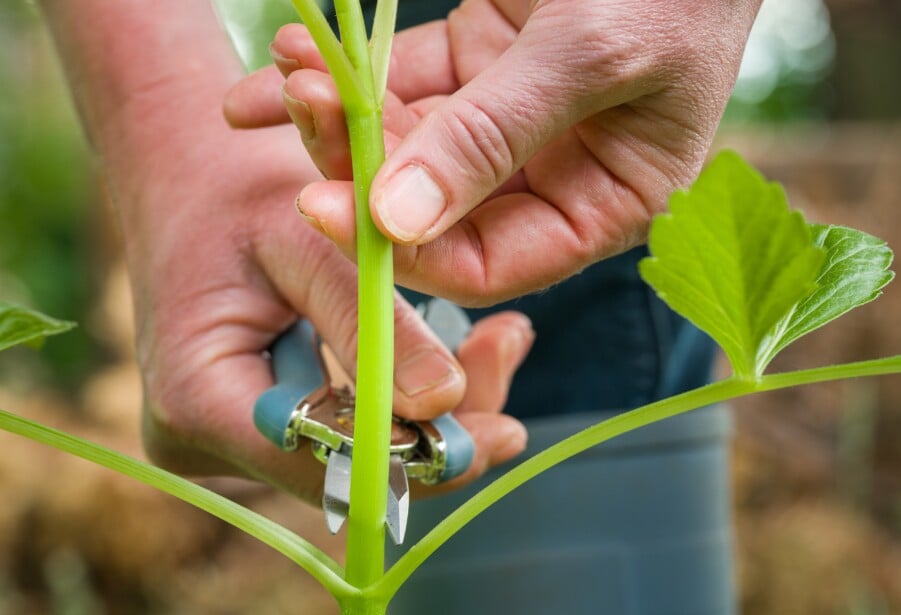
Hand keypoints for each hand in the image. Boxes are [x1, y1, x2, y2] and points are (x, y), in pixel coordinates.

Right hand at [118, 119, 531, 501]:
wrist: (180, 171)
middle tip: (511, 349)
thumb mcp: (305, 237)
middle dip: (443, 428)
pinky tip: (459, 344)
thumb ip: (372, 321)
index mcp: (198, 399)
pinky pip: (346, 429)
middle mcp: (201, 440)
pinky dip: (401, 392)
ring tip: (501, 337)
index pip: (330, 464)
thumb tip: (444, 402)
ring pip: (358, 454)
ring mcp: (225, 442)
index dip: (422, 459)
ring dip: (434, 407)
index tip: (506, 430)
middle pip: (353, 470)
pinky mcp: (253, 428)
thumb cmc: (234, 187)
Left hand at [224, 0, 760, 304]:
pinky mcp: (479, 64)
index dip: (407, 250)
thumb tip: (395, 221)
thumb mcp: (588, 56)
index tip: (324, 208)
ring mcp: (510, 122)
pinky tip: (290, 56)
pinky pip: (400, 83)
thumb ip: (491, 136)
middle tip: (300, 112)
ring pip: (404, 146)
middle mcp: (553, 176)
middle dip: (356, 167)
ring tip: (290, 71)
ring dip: (338, 116)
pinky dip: (347, 71)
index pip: (490, 264)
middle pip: (432, 208)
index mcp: (602, 206)